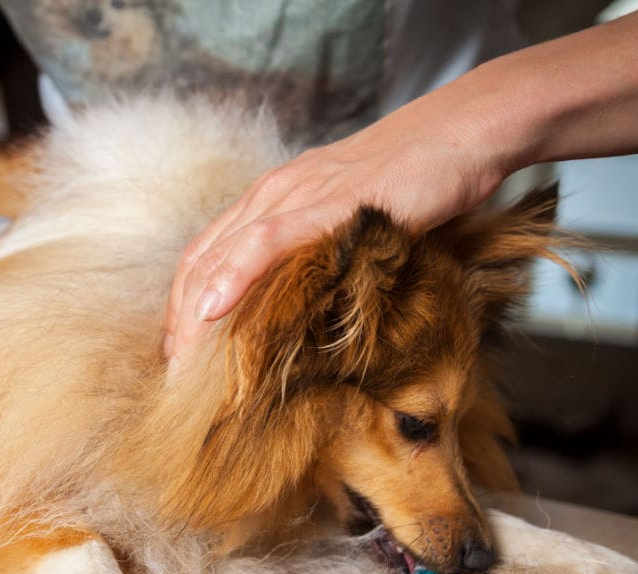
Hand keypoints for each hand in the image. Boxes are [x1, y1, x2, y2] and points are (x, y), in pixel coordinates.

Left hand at [162, 93, 508, 360]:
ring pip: (222, 254)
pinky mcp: (326, 202)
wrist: (463, 136)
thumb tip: (306, 313)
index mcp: (272, 200)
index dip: (183, 306)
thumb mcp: (351, 227)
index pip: (207, 256)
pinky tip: (212, 312)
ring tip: (185, 361)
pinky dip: (233, 277)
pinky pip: (265, 241)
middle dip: (179, 322)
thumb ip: (319, 259)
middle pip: (201, 261)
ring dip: (195, 313)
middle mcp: (272, 194)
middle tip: (175, 373)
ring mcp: (295, 195)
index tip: (179, 353)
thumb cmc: (415, 183)